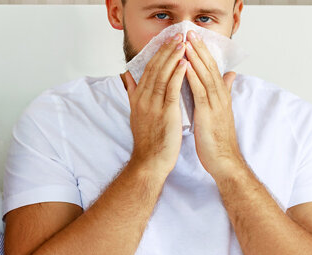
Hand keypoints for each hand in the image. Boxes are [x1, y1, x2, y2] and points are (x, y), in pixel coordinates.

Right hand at [120, 32, 189, 175]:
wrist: (149, 161)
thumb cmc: (148, 140)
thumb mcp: (136, 113)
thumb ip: (132, 93)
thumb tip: (127, 77)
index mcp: (138, 98)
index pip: (147, 69)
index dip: (158, 53)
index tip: (167, 40)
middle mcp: (143, 99)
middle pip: (154, 68)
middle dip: (166, 50)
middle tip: (177, 35)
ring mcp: (153, 106)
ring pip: (162, 75)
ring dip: (173, 57)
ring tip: (183, 43)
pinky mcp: (166, 113)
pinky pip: (171, 89)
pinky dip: (177, 74)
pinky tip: (184, 63)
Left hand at [184, 30, 244, 180]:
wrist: (223, 160)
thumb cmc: (217, 140)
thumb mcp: (219, 113)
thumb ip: (222, 93)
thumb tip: (229, 76)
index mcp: (220, 96)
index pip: (211, 69)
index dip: (203, 54)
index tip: (193, 40)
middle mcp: (219, 97)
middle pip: (209, 67)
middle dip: (199, 49)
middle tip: (189, 33)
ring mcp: (215, 104)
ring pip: (205, 76)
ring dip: (195, 58)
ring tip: (186, 43)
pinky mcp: (208, 113)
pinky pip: (199, 91)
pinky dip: (192, 77)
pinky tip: (184, 66)